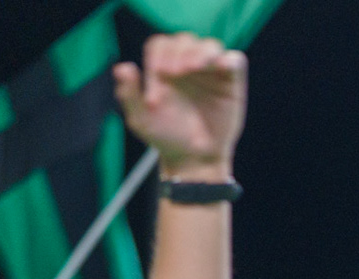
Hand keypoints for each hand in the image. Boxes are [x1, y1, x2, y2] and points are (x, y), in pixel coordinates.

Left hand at [114, 34, 246, 177]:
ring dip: (200, 52)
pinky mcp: (232, 83)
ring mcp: (211, 73)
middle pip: (184, 40)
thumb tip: (122, 67)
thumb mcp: (140, 119)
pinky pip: (236, 61)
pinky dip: (230, 59)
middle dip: (177, 52)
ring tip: (192, 68)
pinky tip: (221, 66)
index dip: (158, 56)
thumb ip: (129, 94)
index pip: (161, 46)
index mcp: (165, 69)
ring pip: (209, 46)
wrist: (194, 159)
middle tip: (172, 73)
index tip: (158, 76)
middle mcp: (188, 67)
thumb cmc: (167, 138)